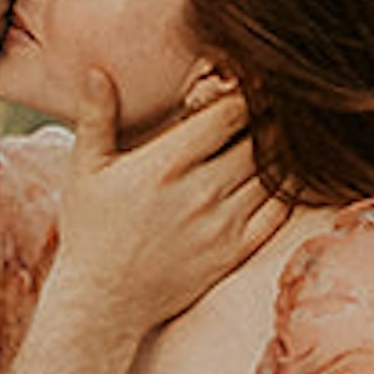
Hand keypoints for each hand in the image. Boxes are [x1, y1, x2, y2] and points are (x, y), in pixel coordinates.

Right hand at [36, 70, 285, 354]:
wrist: (103, 302)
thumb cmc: (91, 230)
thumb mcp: (85, 169)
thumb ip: (96, 117)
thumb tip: (97, 71)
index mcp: (166, 163)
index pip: (230, 113)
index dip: (249, 92)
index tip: (253, 82)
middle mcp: (200, 192)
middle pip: (261, 139)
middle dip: (271, 118)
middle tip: (279, 104)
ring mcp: (222, 225)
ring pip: (275, 173)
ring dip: (284, 150)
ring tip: (286, 133)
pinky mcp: (235, 253)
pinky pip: (279, 212)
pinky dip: (289, 189)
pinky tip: (286, 175)